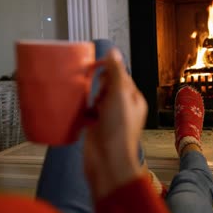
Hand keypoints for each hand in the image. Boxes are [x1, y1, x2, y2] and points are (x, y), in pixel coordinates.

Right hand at [84, 48, 146, 200]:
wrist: (106, 160)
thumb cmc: (118, 130)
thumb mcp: (119, 95)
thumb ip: (115, 73)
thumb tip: (113, 52)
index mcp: (134, 99)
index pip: (121, 76)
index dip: (110, 71)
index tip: (97, 68)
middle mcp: (122, 108)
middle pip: (107, 86)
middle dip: (98, 86)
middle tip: (97, 95)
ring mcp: (108, 118)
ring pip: (96, 99)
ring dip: (89, 98)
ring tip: (87, 103)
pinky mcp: (94, 127)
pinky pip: (86, 112)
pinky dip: (81, 110)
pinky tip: (78, 110)